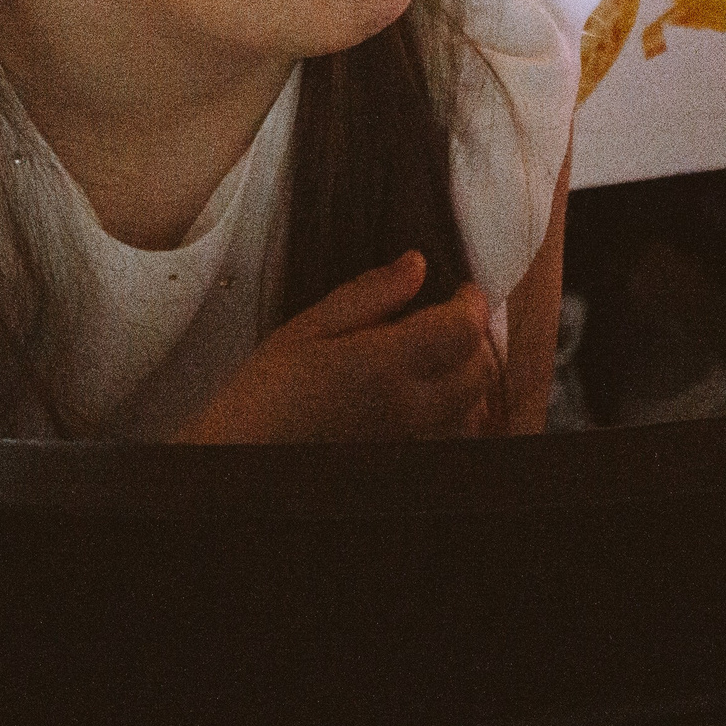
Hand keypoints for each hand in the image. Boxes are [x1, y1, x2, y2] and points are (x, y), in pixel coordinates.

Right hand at [175, 251, 501, 443]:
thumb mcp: (307, 328)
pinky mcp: (407, 460)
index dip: (472, 303)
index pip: (462, 330)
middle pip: (480, 369)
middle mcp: (410, 407)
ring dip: (470, 375)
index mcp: (384, 365)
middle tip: (451, 317)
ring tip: (440, 356)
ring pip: (475, 405)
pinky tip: (427, 396)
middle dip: (476, 337)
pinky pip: (454, 433)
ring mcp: (413, 440)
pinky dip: (457, 410)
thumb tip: (417, 265)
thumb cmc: (266, 392)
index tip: (462, 289)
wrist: (245, 461)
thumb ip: (369, 295)